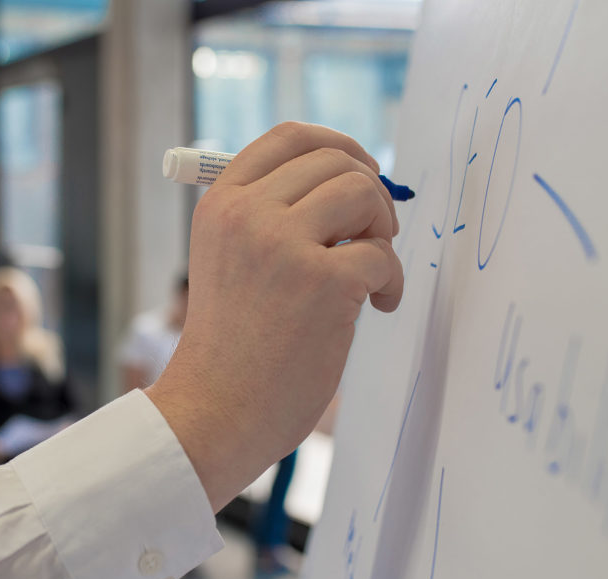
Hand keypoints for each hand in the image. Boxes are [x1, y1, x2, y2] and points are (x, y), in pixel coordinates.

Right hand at [146, 122, 403, 510]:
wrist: (216, 410)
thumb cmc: (230, 345)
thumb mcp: (229, 261)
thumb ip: (270, 218)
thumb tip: (354, 181)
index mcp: (221, 205)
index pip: (289, 138)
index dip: (338, 145)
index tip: (362, 172)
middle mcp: (247, 214)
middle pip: (335, 162)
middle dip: (369, 194)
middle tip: (374, 236)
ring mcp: (284, 245)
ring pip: (364, 194)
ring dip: (383, 230)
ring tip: (372, 273)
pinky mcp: (323, 284)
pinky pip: (383, 256)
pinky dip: (391, 281)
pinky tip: (377, 307)